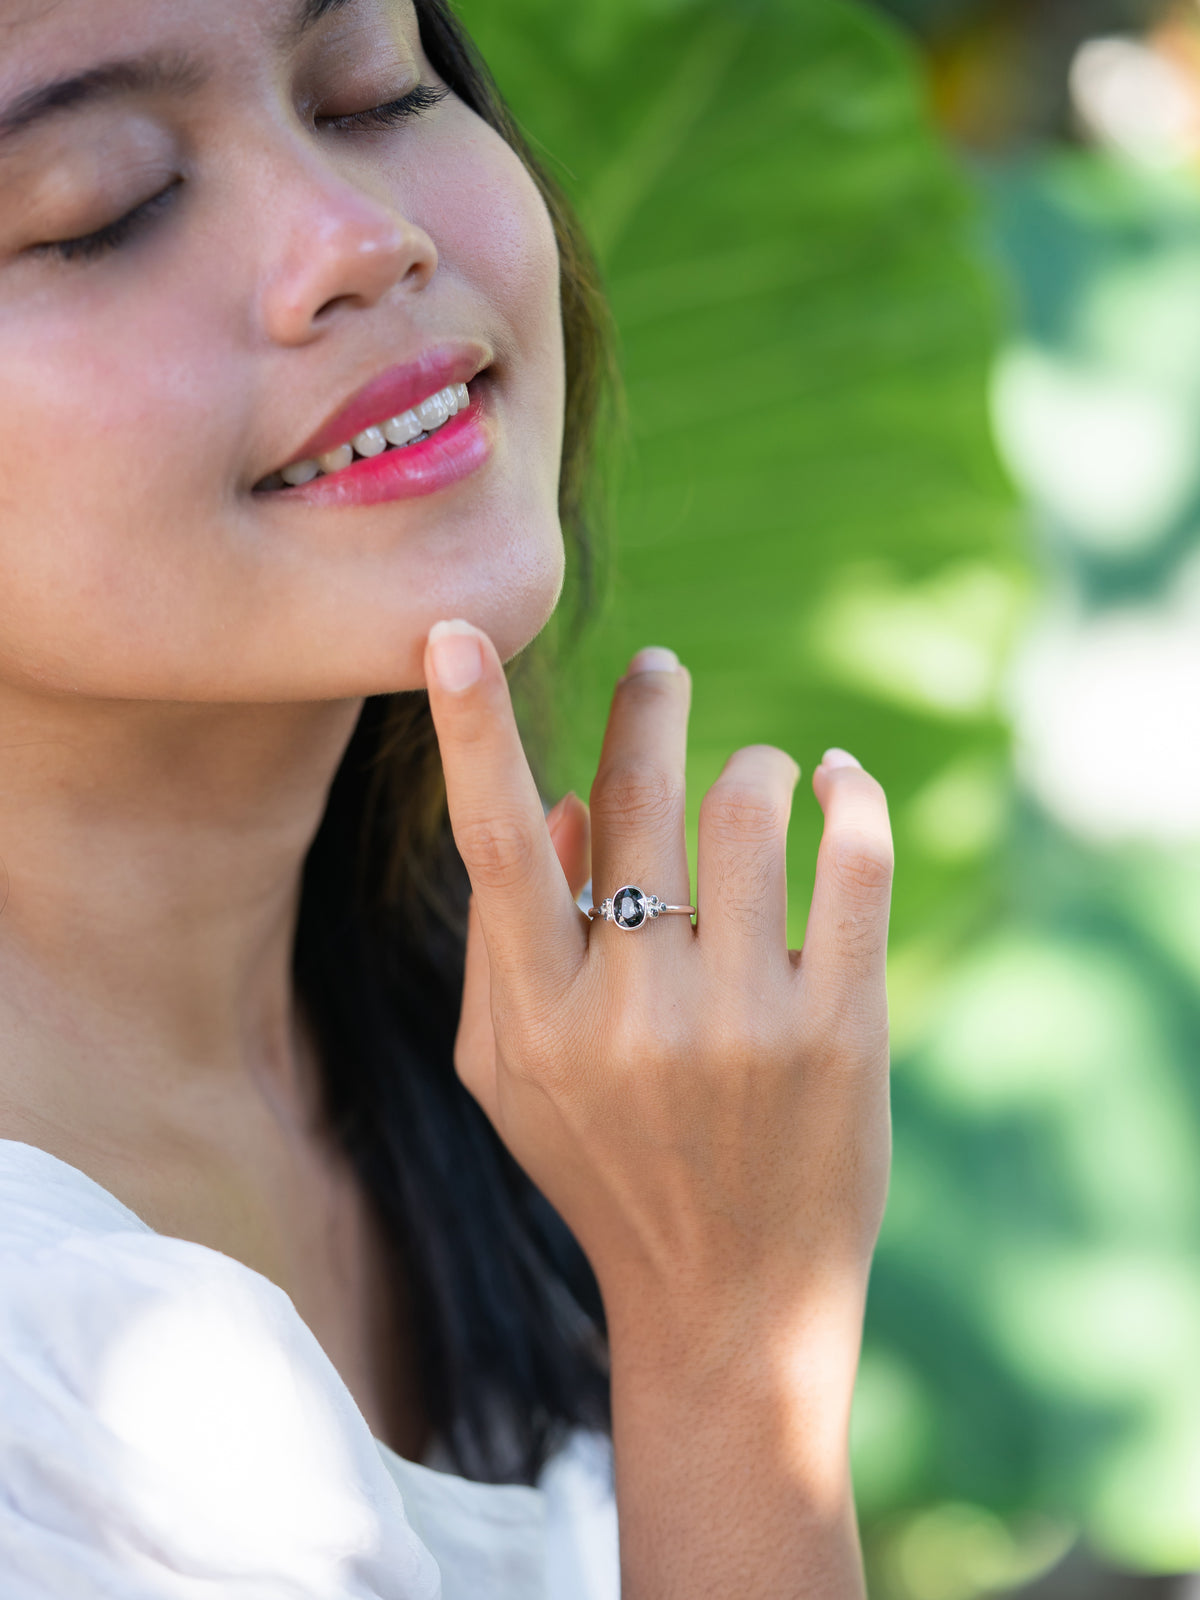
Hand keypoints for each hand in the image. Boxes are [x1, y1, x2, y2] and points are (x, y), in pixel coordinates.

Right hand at [423, 621, 892, 1344]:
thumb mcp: (510, 1080)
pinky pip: (853, 863)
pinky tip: (837, 783)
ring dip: (752, 768)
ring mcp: (743, 1021)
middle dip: (648, 709)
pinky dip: (849, 797)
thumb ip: (500, 945)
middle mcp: (632, 1012)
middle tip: (659, 670)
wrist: (731, 1302)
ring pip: (747, 810)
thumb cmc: (606, 1173)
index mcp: (538, 1020)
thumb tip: (555, 797)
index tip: (452, 633)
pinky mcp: (841, 1029)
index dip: (471, 730)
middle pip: (636, 801)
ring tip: (758, 778)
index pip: (496, 844)